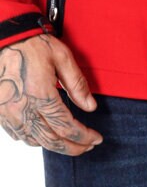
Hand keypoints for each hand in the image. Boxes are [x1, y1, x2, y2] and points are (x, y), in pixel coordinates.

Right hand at [0, 33, 102, 155]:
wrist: (3, 39)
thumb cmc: (32, 45)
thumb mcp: (62, 57)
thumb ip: (77, 84)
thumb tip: (91, 106)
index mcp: (41, 96)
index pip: (67, 127)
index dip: (84, 137)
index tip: (97, 138)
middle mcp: (23, 110)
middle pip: (52, 141)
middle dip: (73, 147)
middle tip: (88, 146)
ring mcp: (8, 114)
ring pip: (34, 141)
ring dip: (55, 145)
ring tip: (71, 142)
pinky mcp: (0, 113)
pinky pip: (18, 135)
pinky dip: (35, 139)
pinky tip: (46, 135)